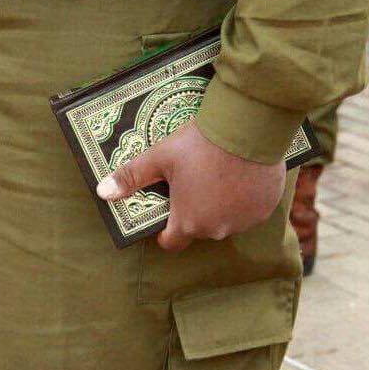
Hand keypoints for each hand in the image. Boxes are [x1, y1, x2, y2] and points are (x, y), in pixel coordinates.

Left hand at [96, 121, 285, 250]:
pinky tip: (239, 174)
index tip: (165, 212)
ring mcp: (245, 220)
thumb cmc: (199, 144)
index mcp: (189, 222)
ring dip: (220, 205)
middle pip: (199, 228)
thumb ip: (131, 177)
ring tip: (216, 174)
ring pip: (226, 219)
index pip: (171, 241)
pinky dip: (243, 198)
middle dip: (193, 210)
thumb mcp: (160, 157)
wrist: (248, 128)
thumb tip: (103, 192)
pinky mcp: (265, 208)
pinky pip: (249, 209)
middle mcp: (218, 229)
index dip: (165, 230)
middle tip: (191, 181)